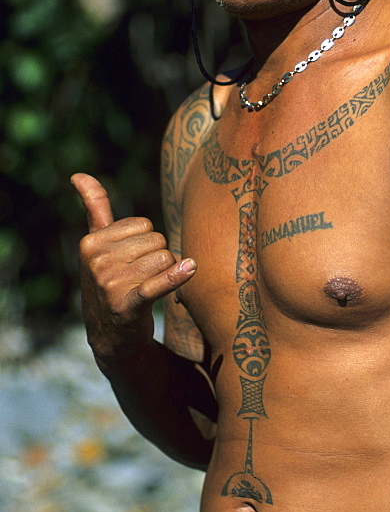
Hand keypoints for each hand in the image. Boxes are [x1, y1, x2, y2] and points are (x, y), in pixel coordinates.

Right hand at [71, 173, 196, 368]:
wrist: (111, 337)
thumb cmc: (109, 282)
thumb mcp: (97, 246)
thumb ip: (94, 208)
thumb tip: (78, 174)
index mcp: (90, 243)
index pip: (143, 225)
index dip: (146, 243)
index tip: (131, 262)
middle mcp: (97, 262)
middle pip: (156, 240)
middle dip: (157, 258)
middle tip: (141, 280)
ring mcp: (110, 284)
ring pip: (165, 259)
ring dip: (166, 274)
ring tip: (147, 290)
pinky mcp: (127, 306)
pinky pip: (158, 284)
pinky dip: (176, 277)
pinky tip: (190, 268)